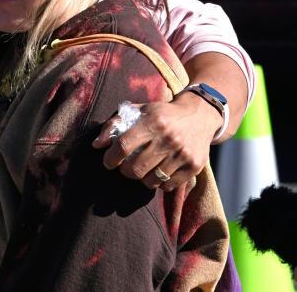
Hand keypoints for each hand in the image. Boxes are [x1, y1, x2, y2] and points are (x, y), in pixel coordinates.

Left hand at [91, 93, 220, 190]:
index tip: (108, 162)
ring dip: (142, 178)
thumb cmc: (161, 113)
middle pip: (136, 168)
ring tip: (142, 170)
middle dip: (125, 171)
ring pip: (152, 180)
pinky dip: (159, 184)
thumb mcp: (138, 110)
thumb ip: (114, 124)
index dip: (111, 158)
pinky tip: (157, 173)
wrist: (199, 115)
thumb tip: (96, 145)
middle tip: (125, 167)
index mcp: (152, 122)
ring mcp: (183, 154)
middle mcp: (168, 138)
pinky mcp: (194, 166)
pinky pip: (169, 185)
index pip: (124, 146)